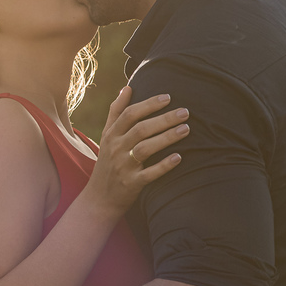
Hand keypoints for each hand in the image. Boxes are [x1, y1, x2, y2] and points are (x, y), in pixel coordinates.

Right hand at [84, 87, 187, 217]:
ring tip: (186, 129)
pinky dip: (164, 165)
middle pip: (140, 129)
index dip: (148, 104)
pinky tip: (179, 157)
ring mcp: (123, 166)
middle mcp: (116, 148)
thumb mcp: (107, 136)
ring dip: (166, 138)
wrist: (99, 198)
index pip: (129, 114)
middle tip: (185, 112)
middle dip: (163, 119)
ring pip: (145, 149)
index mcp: (111, 135)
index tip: (168, 97)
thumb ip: (116, 112)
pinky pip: (149, 174)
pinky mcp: (131, 184)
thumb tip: (127, 87)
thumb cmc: (108, 162)